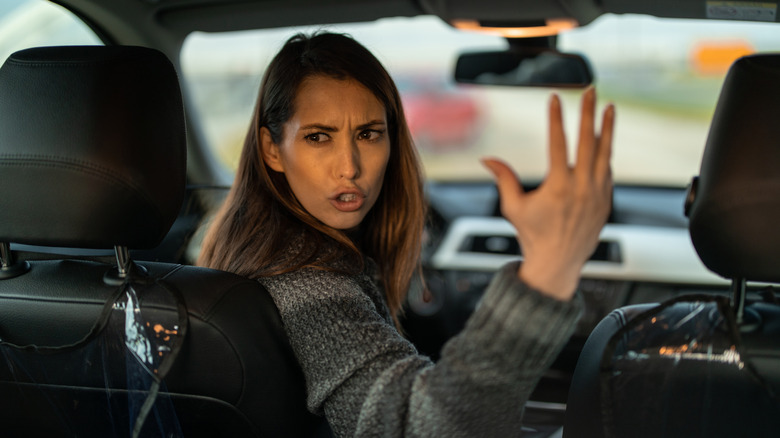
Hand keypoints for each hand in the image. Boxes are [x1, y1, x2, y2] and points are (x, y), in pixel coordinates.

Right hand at [482, 87, 614, 300]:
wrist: (558, 264)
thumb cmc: (532, 236)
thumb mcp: (513, 207)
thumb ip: (503, 179)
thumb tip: (487, 159)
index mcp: (559, 186)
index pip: (558, 143)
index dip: (556, 118)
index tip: (554, 99)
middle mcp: (582, 188)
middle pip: (588, 141)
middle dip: (588, 113)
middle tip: (591, 91)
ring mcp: (598, 194)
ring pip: (604, 153)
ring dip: (607, 128)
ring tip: (609, 107)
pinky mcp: (605, 201)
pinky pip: (607, 171)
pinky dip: (605, 153)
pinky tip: (604, 140)